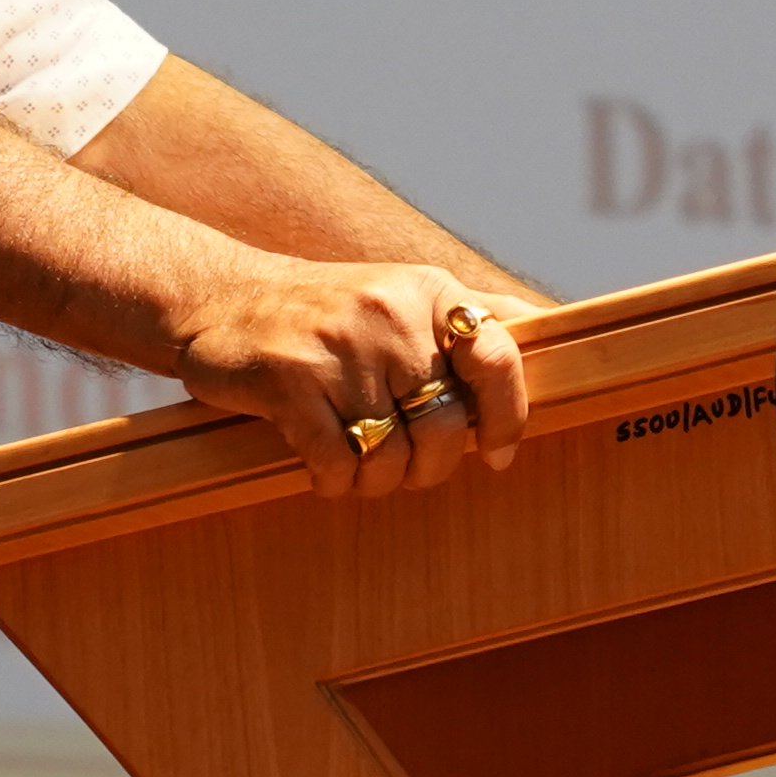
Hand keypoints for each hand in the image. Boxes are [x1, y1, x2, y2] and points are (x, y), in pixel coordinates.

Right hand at [170, 260, 530, 499]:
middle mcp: (390, 315)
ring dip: (376, 481)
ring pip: (390, 457)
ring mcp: (339, 349)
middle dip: (429, 468)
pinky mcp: (289, 382)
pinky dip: (335, 483)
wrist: (222, 296)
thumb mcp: (405, 293)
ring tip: (359, 468)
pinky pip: (337, 466)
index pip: (499, 358)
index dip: (508, 418)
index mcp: (428, 293)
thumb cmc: (329, 312)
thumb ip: (476, 313)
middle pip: (445, 428)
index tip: (497, 455)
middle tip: (404, 468)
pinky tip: (324, 471)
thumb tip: (553, 327)